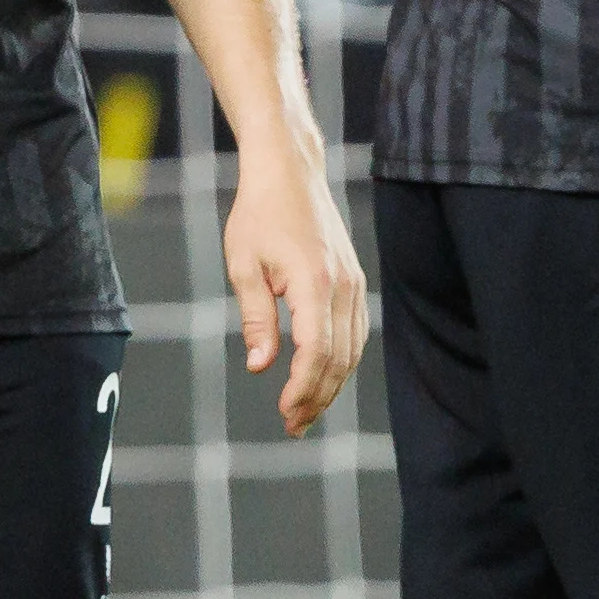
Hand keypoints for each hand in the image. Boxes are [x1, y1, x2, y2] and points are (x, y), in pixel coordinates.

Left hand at [224, 141, 367, 437]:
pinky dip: (342, 360)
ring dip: (332, 384)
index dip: (302, 388)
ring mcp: (353, 282)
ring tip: (306, 411)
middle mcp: (342, 285)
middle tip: (294, 427)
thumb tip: (261, 367)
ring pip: (353, 348)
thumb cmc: (259, 214)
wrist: (290, 172)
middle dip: (318, 397)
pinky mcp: (354, 279)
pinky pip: (355, 330)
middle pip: (339, 358)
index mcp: (314, 282)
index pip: (316, 351)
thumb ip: (255, 317)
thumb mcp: (243, 265)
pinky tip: (323, 376)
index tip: (284, 414)